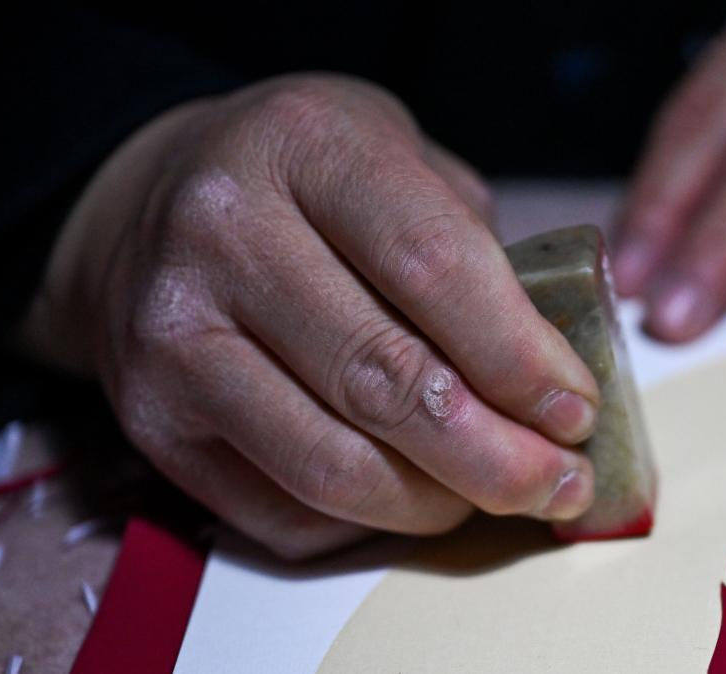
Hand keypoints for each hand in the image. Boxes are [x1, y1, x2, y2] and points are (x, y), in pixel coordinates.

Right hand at [20, 75, 598, 557]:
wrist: (150, 203)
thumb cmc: (303, 179)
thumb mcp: (396, 157)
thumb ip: (474, 252)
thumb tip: (552, 382)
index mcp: (305, 145)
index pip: (432, 265)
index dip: (520, 356)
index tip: (576, 410)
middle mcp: (223, 236)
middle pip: (383, 381)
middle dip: (497, 457)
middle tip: (561, 482)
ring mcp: (172, 340)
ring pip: (334, 468)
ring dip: (440, 503)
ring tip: (499, 492)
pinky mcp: (152, 425)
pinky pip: (283, 511)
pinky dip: (370, 523)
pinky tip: (414, 494)